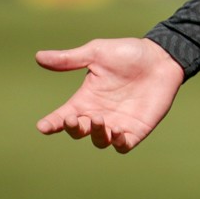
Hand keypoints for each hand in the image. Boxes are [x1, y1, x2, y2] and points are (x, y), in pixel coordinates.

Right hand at [35, 38, 184, 152]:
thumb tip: (38, 56)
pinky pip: (123, 145)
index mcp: (86, 99)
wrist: (162, 56)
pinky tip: (117, 132)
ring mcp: (118, 123)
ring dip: (96, 134)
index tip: (43, 126)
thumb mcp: (97, 53)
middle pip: (79, 131)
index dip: (51, 123)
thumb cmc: (129, 53)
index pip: (63, 117)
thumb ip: (70, 59)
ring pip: (99, 140)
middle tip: (74, 118)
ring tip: (99, 119)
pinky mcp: (137, 129)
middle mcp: (99, 114)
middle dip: (73, 128)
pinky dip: (118, 143)